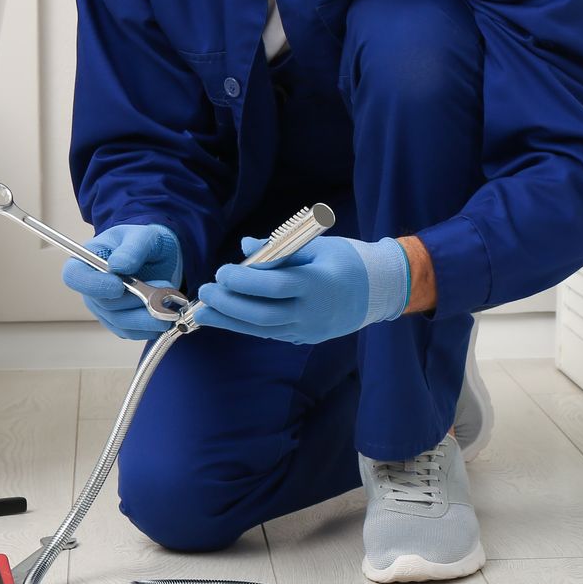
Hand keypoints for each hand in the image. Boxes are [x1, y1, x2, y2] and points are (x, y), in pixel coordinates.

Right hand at [62, 223, 182, 340]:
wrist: (159, 257)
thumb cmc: (144, 243)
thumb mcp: (143, 236)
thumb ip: (132, 248)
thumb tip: (118, 265)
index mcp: (87, 261)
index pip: (75, 277)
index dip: (94, 285)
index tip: (118, 286)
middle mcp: (91, 289)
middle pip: (104, 304)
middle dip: (136, 299)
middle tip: (164, 287)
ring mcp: (104, 309)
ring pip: (120, 322)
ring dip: (148, 317)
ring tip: (171, 304)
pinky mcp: (120, 324)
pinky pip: (132, 332)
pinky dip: (151, 327)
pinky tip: (166, 315)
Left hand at [195, 235, 409, 343]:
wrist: (379, 291)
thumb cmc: (348, 260)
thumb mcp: (318, 246)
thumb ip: (280, 249)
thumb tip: (246, 247)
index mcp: (318, 284)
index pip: (274, 286)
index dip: (244, 281)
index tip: (222, 271)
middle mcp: (312, 312)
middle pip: (263, 314)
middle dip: (229, 305)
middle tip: (205, 291)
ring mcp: (308, 329)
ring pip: (262, 330)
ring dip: (229, 321)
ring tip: (203, 312)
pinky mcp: (304, 338)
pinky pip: (270, 333)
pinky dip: (245, 326)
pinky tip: (224, 318)